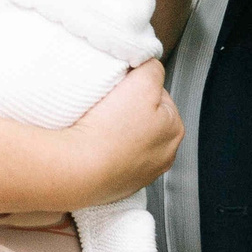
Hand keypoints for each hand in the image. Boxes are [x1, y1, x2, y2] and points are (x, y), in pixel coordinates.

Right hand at [58, 62, 182, 205]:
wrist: (77, 171)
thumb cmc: (109, 131)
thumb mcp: (141, 82)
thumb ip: (152, 68)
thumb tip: (150, 66)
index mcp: (174, 129)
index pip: (157, 94)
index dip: (136, 85)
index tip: (119, 87)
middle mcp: (162, 156)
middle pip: (143, 117)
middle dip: (126, 109)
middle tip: (106, 105)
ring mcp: (139, 174)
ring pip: (126, 138)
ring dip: (113, 130)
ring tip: (95, 124)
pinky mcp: (116, 185)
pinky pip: (110, 158)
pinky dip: (101, 150)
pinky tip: (90, 144)